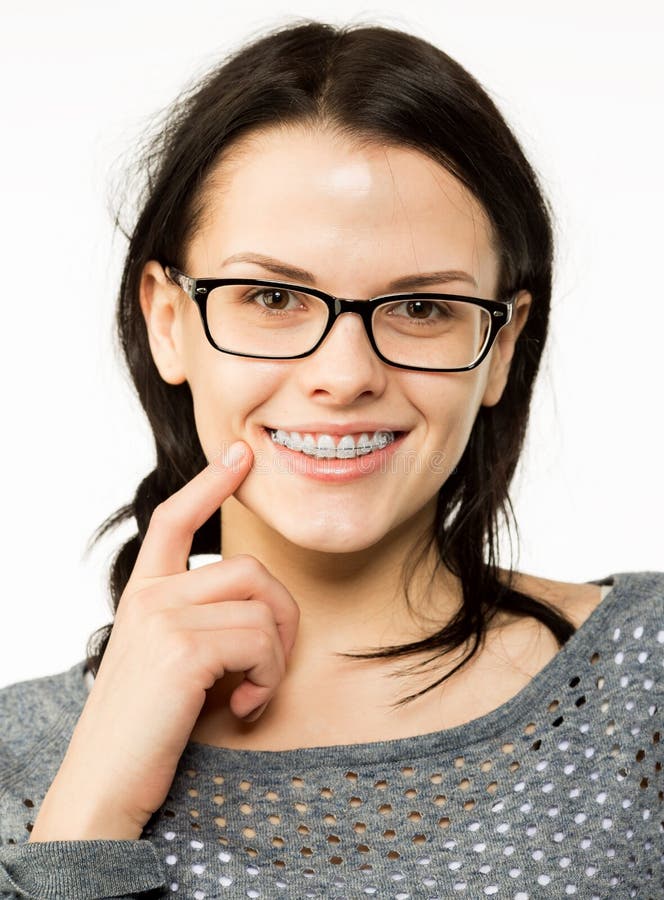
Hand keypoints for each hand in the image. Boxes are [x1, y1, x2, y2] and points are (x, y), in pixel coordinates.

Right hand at [29, 441, 299, 839]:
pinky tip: (242, 705)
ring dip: (275, 658)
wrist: (104, 788)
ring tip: (250, 692)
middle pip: (249, 569)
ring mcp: (163, 617)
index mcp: (143, 594)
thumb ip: (197, 622)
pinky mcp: (182, 648)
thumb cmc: (145, 730)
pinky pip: (261, 641)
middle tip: (269, 665)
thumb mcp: (167, 661)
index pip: (175, 519)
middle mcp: (149, 595)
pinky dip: (268, 678)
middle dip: (281, 617)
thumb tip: (258, 610)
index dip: (210, 482)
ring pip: (262, 606)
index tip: (240, 454)